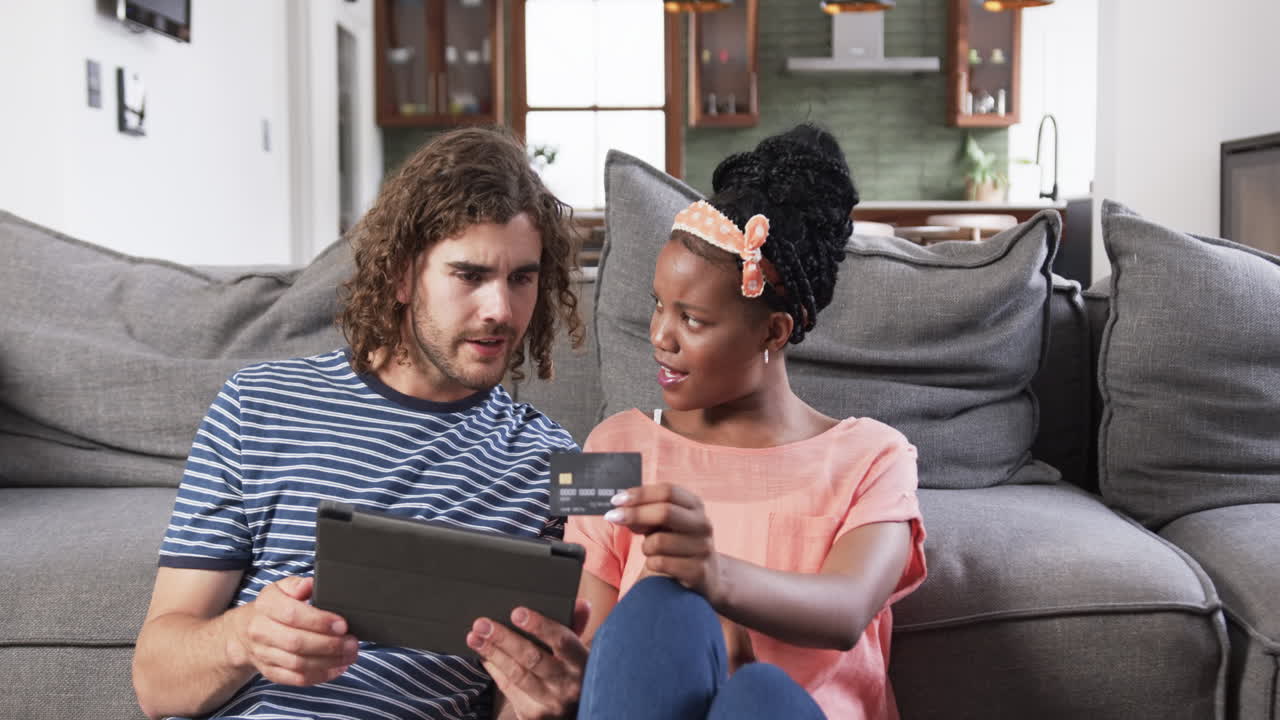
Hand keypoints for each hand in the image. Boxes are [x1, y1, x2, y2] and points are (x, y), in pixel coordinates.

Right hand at [226, 575, 357, 685]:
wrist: (245, 630)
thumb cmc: (273, 606)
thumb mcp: (282, 588)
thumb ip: (297, 584)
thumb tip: (309, 585)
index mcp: (266, 605)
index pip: (293, 614)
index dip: (320, 621)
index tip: (343, 625)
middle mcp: (260, 631)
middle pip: (296, 642)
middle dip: (329, 645)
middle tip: (352, 642)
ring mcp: (264, 654)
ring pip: (298, 664)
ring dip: (329, 662)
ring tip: (349, 655)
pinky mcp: (270, 672)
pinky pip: (296, 678)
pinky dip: (320, 676)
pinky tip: (338, 668)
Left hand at [467, 601, 590, 719]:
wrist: (576, 712)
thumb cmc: (574, 673)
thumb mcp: (580, 651)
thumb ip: (577, 625)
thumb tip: (580, 604)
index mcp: (583, 663)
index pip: (562, 641)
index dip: (539, 626)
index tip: (517, 612)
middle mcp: (569, 686)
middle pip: (532, 658)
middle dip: (504, 639)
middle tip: (482, 624)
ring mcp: (550, 704)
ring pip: (516, 675)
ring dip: (493, 654)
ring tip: (475, 638)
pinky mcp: (533, 716)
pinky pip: (509, 689)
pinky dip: (495, 670)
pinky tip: (485, 656)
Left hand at [605, 484, 723, 605]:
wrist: (704, 577)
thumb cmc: (676, 545)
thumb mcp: (661, 525)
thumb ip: (643, 516)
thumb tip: (619, 511)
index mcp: (695, 506)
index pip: (668, 491)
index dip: (640, 494)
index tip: (616, 500)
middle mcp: (703, 524)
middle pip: (665, 512)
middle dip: (634, 514)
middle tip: (612, 517)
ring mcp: (704, 548)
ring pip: (658, 541)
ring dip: (645, 547)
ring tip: (651, 552)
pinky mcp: (699, 571)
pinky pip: (661, 563)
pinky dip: (652, 564)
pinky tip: (659, 566)